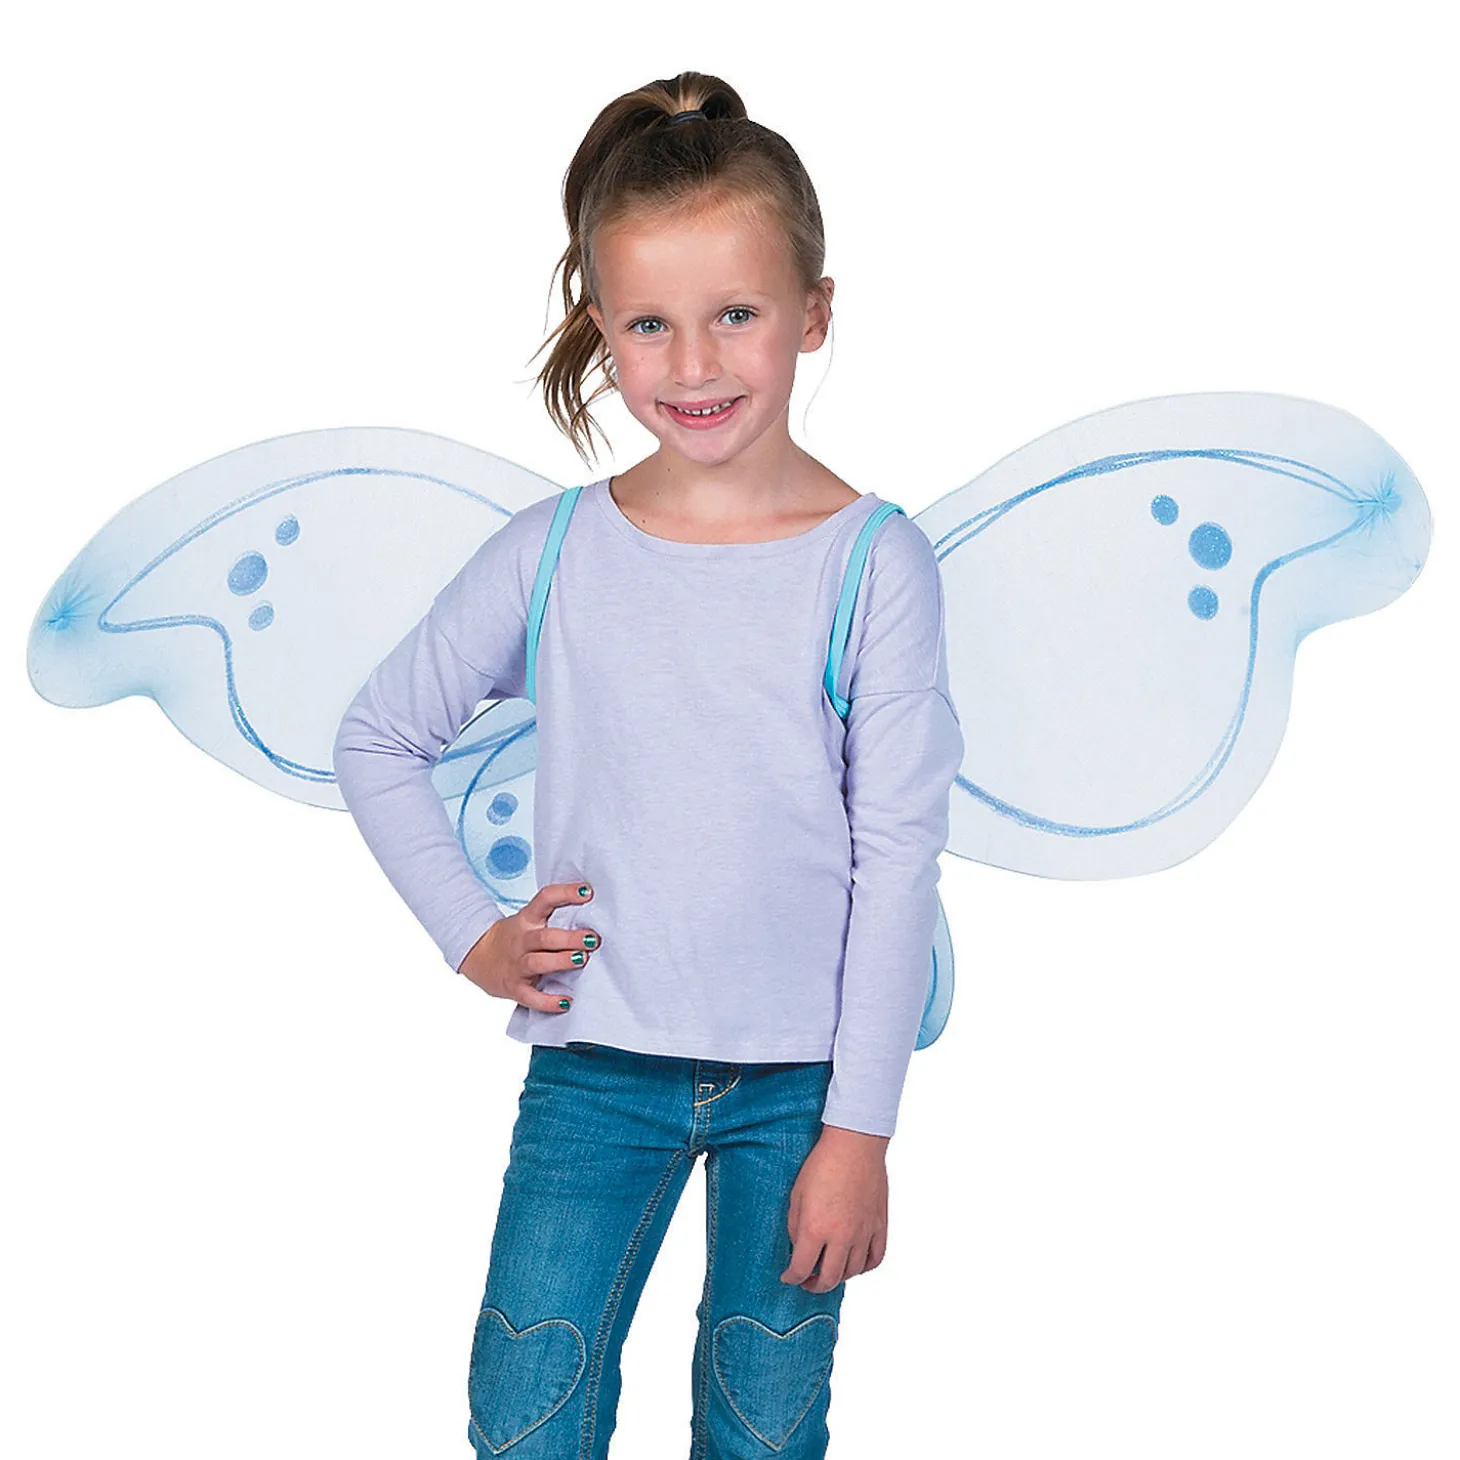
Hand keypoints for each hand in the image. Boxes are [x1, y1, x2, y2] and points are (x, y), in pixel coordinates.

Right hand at [456, 880, 599, 1011]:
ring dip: (561, 961)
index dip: (565, 893)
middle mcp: (522, 940)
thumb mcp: (528, 921)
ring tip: (582, 959)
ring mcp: (517, 965)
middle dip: (570, 938)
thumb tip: (595, 915)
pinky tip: (566, 1002)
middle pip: (545, 937)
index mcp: (527, 919)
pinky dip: (548, 1001)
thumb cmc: (516, 938)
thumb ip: (554, 918)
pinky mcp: (514, 988)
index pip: (545, 899)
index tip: (587, 891)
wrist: (476, 955)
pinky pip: (531, 997)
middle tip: (593, 939)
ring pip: (537, 962)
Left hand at [781, 1125, 888, 1291]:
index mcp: (816, 1229)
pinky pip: (875, 1258)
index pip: (801, 1269)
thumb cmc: (822, 1164)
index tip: (787, 1277)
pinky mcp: (879, 1225)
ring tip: (829, 1271)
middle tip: (807, 1281)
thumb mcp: (797, 1195)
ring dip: (838, 1277)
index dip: (791, 1277)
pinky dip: (864, 1267)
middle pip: (829, 1279)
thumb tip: (799, 1246)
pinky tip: (854, 1263)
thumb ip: (795, 1226)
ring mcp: (863, 1233)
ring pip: (852, 1272)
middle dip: (814, 1285)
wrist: (854, 1145)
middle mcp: (841, 1237)